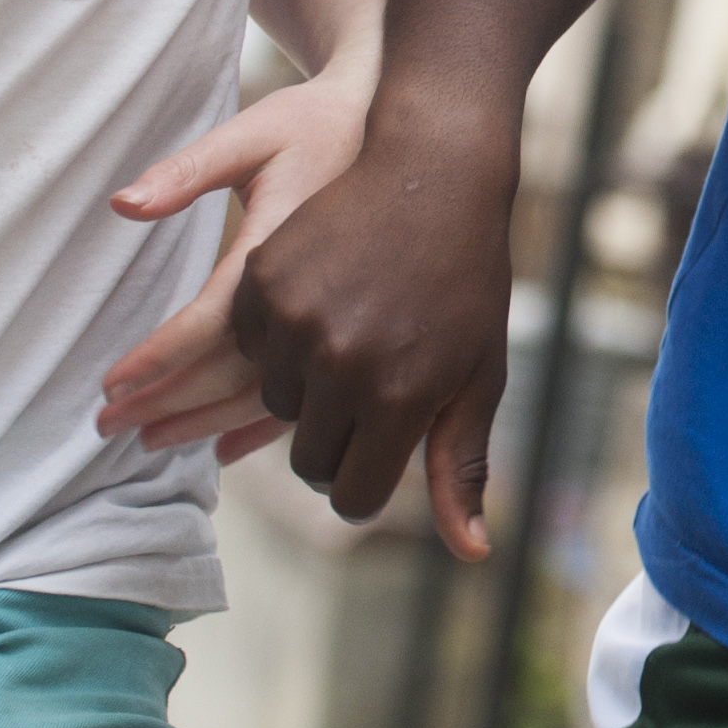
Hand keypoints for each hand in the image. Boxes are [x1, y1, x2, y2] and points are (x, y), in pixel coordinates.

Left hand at [98, 60, 375, 463]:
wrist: (421, 137)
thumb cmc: (325, 124)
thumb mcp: (259, 131)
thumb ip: (191, 169)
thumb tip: (125, 205)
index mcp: (283, 244)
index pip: (213, 320)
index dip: (161, 356)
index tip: (112, 384)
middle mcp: (314, 297)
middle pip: (233, 370)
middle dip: (166, 401)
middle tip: (108, 424)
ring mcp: (339, 322)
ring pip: (266, 395)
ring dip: (203, 422)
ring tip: (150, 440)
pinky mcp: (354, 334)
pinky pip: (305, 396)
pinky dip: (259, 427)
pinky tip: (225, 448)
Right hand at [226, 112, 513, 558]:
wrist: (434, 172)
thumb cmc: (469, 283)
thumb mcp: (479, 377)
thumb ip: (463, 467)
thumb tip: (472, 554)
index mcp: (400, 396)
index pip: (354, 495)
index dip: (366, 482)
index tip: (381, 451)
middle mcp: (342, 364)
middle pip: (308, 458)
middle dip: (335, 441)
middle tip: (367, 392)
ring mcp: (297, 321)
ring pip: (271, 406)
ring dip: (302, 392)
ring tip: (349, 342)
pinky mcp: (263, 282)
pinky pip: (249, 350)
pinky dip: (275, 343)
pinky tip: (319, 308)